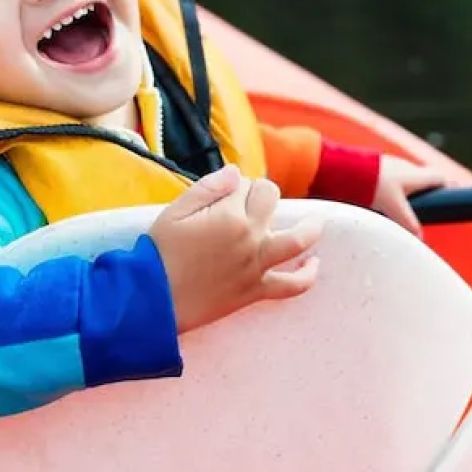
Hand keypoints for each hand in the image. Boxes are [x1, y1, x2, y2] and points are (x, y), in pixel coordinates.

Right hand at [149, 164, 324, 333]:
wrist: (154, 300)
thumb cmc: (160, 252)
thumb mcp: (176, 210)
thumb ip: (209, 187)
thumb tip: (237, 172)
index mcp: (230, 215)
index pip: (246, 185)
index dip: (236, 185)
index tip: (223, 193)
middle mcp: (250, 238)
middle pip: (270, 200)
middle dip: (261, 195)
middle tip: (246, 202)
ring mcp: (256, 265)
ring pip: (297, 240)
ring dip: (311, 229)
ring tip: (317, 224)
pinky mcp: (255, 291)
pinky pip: (292, 286)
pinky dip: (307, 276)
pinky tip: (314, 264)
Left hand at [371, 156, 452, 238]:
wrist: (345, 167)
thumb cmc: (372, 184)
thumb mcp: (394, 207)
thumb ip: (408, 222)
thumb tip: (420, 237)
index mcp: (416, 174)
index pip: (441, 178)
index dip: (449, 188)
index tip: (453, 196)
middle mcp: (406, 167)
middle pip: (424, 179)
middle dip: (427, 192)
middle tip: (428, 206)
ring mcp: (391, 165)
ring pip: (406, 179)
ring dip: (407, 191)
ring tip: (400, 208)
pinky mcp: (376, 167)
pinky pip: (390, 179)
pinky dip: (391, 190)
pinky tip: (380, 201)